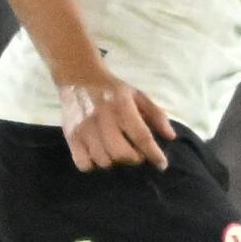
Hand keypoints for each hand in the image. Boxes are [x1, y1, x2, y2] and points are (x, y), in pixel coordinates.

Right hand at [57, 68, 173, 170]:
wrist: (78, 76)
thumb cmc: (112, 89)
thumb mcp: (138, 95)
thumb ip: (156, 114)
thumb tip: (170, 137)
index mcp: (122, 105)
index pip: (141, 135)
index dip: (154, 154)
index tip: (161, 165)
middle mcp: (103, 117)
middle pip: (121, 153)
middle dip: (134, 158)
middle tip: (135, 153)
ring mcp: (84, 128)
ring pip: (103, 161)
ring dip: (114, 160)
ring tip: (115, 150)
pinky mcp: (70, 135)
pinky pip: (83, 164)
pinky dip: (93, 164)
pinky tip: (97, 153)